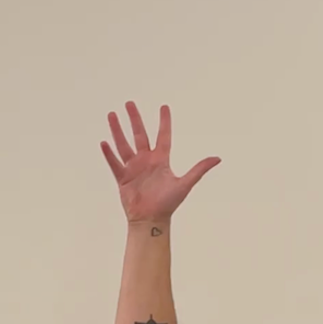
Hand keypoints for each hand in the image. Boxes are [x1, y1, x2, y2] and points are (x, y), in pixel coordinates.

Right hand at [99, 101, 219, 223]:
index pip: (163, 136)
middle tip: (129, 103)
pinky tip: (104, 142)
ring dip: (117, 130)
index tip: (164, 107)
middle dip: (134, 119)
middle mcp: (146, 161)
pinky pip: (114, 163)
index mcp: (161, 160)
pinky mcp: (123, 178)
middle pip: (139, 135)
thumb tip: (218, 158)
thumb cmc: (168, 204)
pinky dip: (109, 154)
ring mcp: (133, 168)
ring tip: (111, 115)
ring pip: (123, 145)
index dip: (164, 121)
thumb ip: (199, 169)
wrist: (151, 220)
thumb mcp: (185, 183)